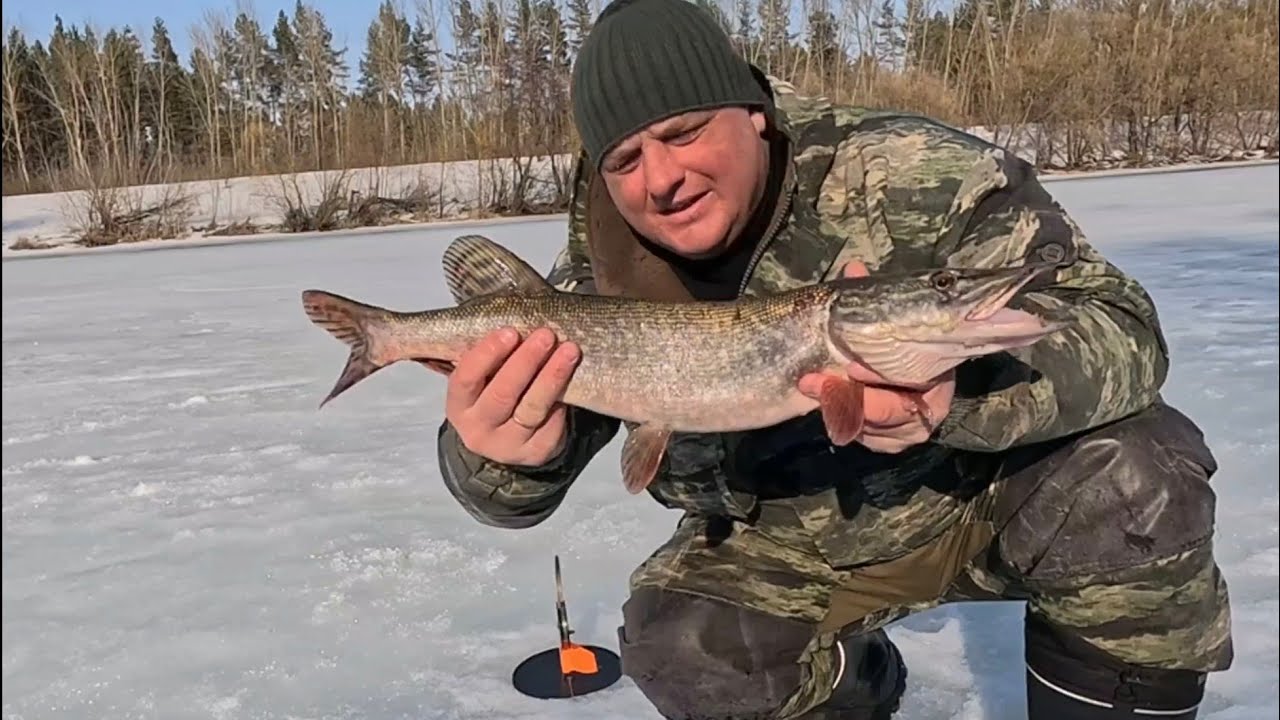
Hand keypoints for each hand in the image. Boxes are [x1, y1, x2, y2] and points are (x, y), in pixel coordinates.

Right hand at [444, 326, 581, 466]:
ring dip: (552, 377)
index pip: (465, 378)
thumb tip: (514, 300)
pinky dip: (562, 400)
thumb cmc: (496, 391)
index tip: (510, 331)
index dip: (487, 354)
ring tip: (570, 351)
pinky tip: (573, 380)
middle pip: (502, 394)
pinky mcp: (534, 454)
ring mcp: (506, 445)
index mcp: (459, 405)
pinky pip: (551, 425)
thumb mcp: (484, 375)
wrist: (508, 437)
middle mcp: (477, 429)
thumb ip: (491, 350)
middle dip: (526, 361)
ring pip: (532, 409)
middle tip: (546, 335)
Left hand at [798, 260, 955, 453]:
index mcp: (940, 371)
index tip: (849, 366)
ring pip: (874, 429)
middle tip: (811, 381)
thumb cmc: (887, 341)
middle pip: (892, 412)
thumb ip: (866, 297)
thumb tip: (853, 268)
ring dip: (838, 410)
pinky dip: (843, 423)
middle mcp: (932, 406)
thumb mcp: (877, 318)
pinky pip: (866, 439)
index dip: (879, 377)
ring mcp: (911, 428)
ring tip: (810, 386)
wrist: (882, 371)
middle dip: (849, 397)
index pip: (916, 381)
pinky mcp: (890, 442)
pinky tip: (823, 405)